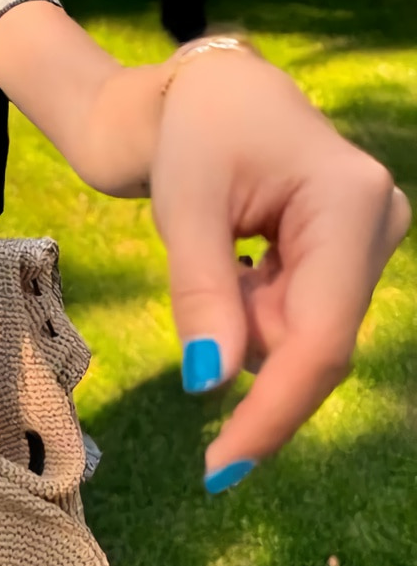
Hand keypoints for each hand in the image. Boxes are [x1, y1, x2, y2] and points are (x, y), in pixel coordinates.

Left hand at [150, 51, 411, 492]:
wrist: (211, 97)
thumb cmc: (194, 136)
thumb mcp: (186, 210)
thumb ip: (202, 295)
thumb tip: (211, 385)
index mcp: (349, 204)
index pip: (320, 339)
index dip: (272, 413)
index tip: (219, 467)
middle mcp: (379, 226)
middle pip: (311, 343)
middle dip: (244, 340)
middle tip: (199, 268)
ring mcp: (370, 244)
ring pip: (298, 335)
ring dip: (244, 318)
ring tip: (221, 244)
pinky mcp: (351, 257)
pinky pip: (298, 317)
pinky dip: (253, 308)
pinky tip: (241, 255)